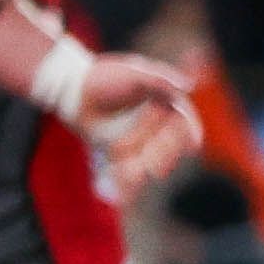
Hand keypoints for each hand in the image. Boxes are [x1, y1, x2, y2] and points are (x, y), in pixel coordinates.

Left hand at [74, 49, 203, 188]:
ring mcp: (140, 139)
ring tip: (134, 178)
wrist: (73, 90)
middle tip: (156, 170)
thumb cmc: (106, 76)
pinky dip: (127, 178)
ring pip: (148, 159)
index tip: (190, 147)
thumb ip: (159, 80)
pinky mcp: (122, 151)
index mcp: (167, 104)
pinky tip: (122, 190)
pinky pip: (129, 167)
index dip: (188, 135)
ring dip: (144, 170)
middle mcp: (158, 124)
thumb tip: (188, 86)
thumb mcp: (134, 73)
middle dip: (163, 157)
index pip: (184, 123)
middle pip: (167, 145)